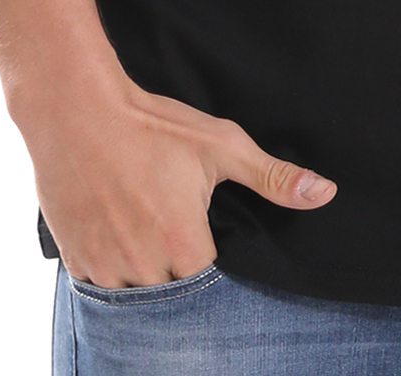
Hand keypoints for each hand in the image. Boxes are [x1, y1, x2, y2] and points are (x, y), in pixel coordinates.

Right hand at [24, 70, 336, 289]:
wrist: (76, 107)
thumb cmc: (151, 125)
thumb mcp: (220, 144)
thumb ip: (273, 178)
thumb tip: (324, 193)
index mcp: (184, 246)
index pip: (212, 285)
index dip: (210, 256)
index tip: (202, 228)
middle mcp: (144, 269)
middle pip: (173, 292)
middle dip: (177, 264)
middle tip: (169, 219)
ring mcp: (105, 269)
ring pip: (136, 294)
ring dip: (144, 270)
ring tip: (144, 224)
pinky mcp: (75, 262)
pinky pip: (101, 288)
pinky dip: (112, 266)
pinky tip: (117, 228)